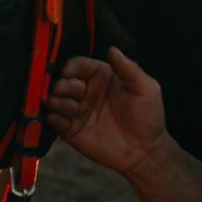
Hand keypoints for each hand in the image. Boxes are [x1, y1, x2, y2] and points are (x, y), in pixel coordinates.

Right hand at [46, 47, 170, 177]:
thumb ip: (128, 69)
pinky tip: (62, 120)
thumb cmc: (149, 117)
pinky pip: (52, 121)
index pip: (76, 65)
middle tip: (72, 93)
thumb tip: (112, 48)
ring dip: (56, 101)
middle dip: (61, 85)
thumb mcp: (145, 89)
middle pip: (60, 81)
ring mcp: (75, 111)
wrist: (145, 152)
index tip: (69, 73)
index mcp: (99, 77)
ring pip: (53, 100)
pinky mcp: (69, 130)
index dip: (69, 67)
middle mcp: (84, 91)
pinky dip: (52, 118)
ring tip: (72, 108)